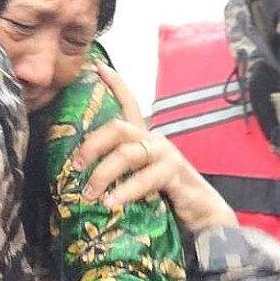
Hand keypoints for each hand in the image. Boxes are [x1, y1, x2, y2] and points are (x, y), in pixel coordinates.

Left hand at [74, 62, 235, 231]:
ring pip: (127, 154)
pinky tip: (112, 202)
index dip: (115, 84)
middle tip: (76, 165)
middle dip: (92, 144)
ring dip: (104, 174)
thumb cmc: (166, 196)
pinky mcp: (174, 173)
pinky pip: (145, 179)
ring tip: (90, 194)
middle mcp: (154, 141)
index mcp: (145, 139)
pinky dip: (125, 192)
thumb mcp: (139, 179)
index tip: (98, 67)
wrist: (202, 213)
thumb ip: (120, 172)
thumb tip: (82, 176)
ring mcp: (165, 155)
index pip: (129, 104)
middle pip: (118, 128)